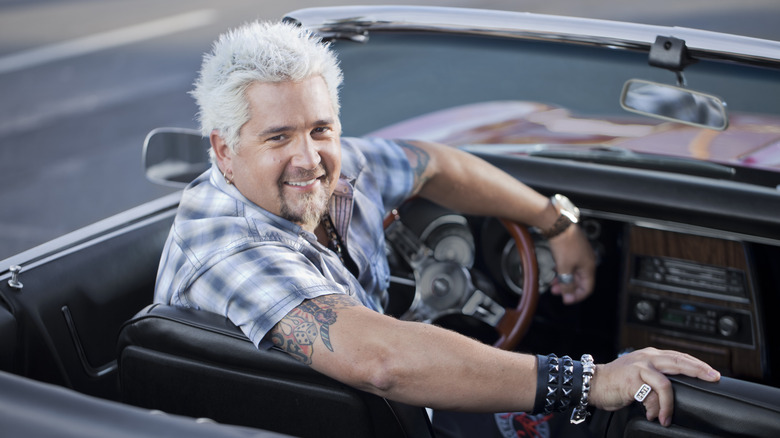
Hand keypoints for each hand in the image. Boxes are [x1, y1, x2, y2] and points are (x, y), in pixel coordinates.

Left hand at [547, 224, 595, 303]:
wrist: (558, 225)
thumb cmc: (564, 243)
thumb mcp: (564, 268)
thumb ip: (566, 283)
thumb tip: (568, 295)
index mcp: (589, 267)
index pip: (587, 288)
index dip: (577, 296)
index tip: (566, 299)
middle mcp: (587, 261)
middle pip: (579, 280)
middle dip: (568, 287)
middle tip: (556, 291)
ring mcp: (580, 254)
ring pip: (573, 272)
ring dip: (563, 279)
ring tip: (553, 283)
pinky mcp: (573, 249)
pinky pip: (570, 264)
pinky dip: (562, 270)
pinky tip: (555, 270)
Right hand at [589, 347, 720, 426]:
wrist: (592, 384)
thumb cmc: (616, 382)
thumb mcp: (639, 375)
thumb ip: (655, 378)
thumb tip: (673, 394)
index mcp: (650, 355)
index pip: (678, 356)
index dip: (697, 363)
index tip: (712, 372)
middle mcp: (646, 358)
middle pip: (678, 361)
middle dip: (699, 370)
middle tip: (713, 377)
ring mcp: (639, 368)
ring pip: (666, 383)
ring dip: (670, 403)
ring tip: (667, 416)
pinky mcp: (631, 380)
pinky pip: (650, 396)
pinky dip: (654, 407)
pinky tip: (653, 415)